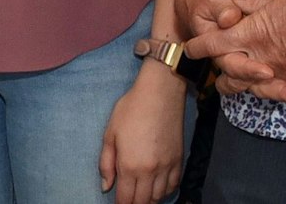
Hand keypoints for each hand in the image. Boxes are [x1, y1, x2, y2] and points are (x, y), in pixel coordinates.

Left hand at [99, 62, 185, 203]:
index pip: (125, 199)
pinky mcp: (179, 160)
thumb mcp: (110, 133)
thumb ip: (106, 163)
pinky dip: (165, 191)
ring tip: (142, 194)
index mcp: (129, 165)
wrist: (160, 93)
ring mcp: (167, 167)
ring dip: (149, 199)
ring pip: (159, 197)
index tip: (118, 203)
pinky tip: (158, 187)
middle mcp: (150, 171)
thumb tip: (106, 186)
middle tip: (129, 199)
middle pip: (143, 202)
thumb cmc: (131, 109)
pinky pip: (174, 186)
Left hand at [186, 0, 285, 104]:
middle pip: (234, 77)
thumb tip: (236, 5)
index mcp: (254, 33)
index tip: (191, 49)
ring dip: (253, 89)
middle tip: (217, 81)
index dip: (200, 47)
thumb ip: (254, 7)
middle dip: (224, 80)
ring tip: (247, 91)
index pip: (216, 44)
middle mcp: (267, 57)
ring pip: (262, 89)